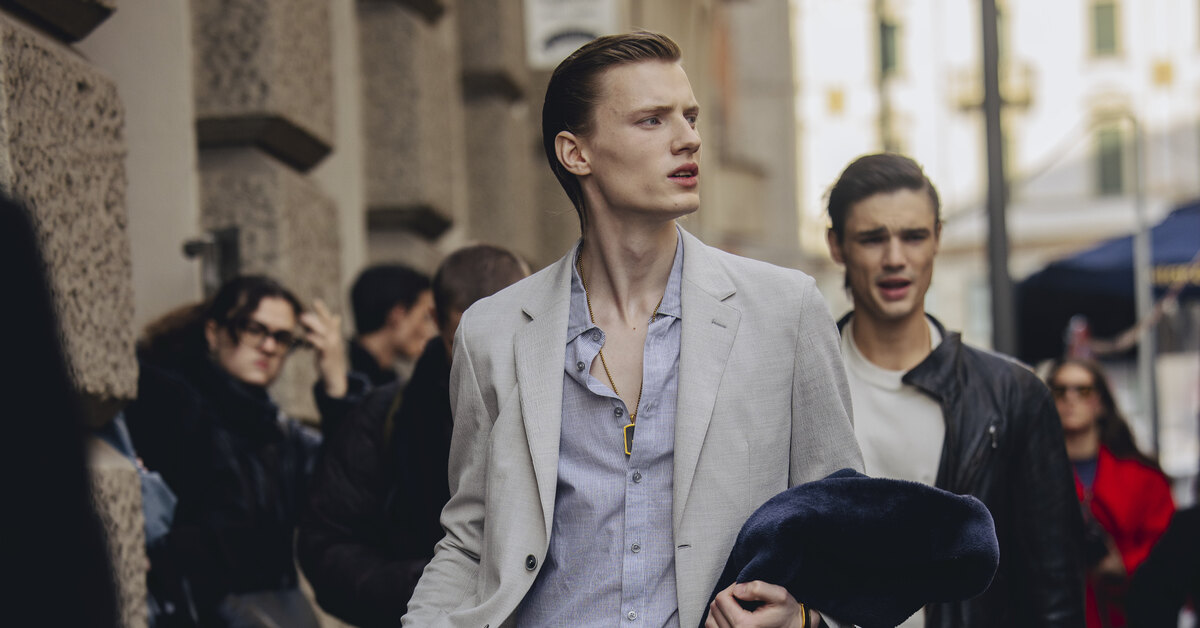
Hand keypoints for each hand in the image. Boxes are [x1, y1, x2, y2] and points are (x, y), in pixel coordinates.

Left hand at [301, 299, 347, 397]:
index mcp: (334, 334)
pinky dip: (315, 339)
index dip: (323, 310)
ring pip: (324, 331)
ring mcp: (332, 346)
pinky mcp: (327, 356)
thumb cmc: (331, 357)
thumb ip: (333, 329)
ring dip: (313, 324)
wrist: (335, 375)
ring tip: (302, 318)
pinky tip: (307, 336)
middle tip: (312, 304)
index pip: (328, 319)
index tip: (316, 301)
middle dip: (320, 312)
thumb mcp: (332, 342)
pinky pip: (322, 345)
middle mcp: (335, 338)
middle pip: (327, 322)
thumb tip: (337, 316)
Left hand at [705, 581, 820, 627]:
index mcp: (745, 626)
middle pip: (715, 608)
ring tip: (735, 605)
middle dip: (726, 597)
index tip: (745, 589)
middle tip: (742, 596)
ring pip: (711, 620)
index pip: (722, 599)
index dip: (732, 588)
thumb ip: (758, 588)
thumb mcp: (779, 595)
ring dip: (720, 609)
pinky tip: (731, 614)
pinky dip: (718, 619)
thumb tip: (737, 589)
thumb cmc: (787, 614)